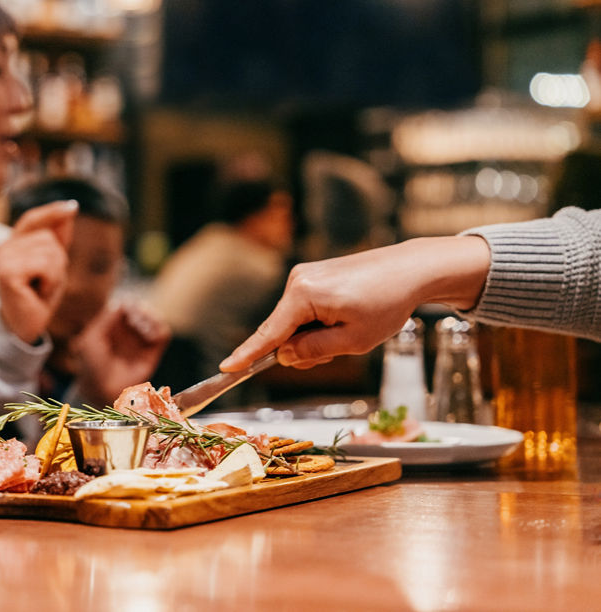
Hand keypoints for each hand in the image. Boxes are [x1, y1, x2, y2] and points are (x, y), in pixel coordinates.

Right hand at [0, 200, 76, 343]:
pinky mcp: (7, 272)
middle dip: (58, 261)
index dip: (52, 212)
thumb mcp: (53, 263)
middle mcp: (4, 247)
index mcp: (12, 243)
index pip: (32, 219)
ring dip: (55, 274)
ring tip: (41, 288)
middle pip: (49, 237)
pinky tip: (38, 293)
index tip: (72, 207)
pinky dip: (50, 281)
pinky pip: (45, 265)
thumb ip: (58, 237)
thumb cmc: (38, 296)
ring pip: (50, 251)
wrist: (26, 326)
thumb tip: (69, 208)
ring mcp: (4, 258)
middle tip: (44, 282)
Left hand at [75, 300, 170, 404]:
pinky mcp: (152, 354)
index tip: (126, 307)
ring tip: (143, 323)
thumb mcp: (91, 339)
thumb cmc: (90, 366)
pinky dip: (160, 328)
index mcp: (111, 329)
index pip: (125, 307)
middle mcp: (127, 335)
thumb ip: (106, 319)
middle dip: (140, 309)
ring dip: (151, 316)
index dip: (128, 304)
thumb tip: (122, 302)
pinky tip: (151, 333)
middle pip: (141, 310)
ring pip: (154, 319)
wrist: (101, 391)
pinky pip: (163, 335)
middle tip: (135, 316)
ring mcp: (140, 344)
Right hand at [220, 236, 490, 370]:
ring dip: (315, 335)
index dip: (248, 355)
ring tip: (350, 327)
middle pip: (283, 331)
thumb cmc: (386, 303)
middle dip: (304, 348)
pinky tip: (345, 317)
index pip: (269, 333)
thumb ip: (313, 351)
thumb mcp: (353, 340)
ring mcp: (304, 275)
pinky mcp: (313, 275)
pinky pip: (304, 310)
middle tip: (339, 348)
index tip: (226, 368)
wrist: (411, 269)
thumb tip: (284, 355)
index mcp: (304, 294)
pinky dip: (318, 322)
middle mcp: (297, 280)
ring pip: (294, 322)